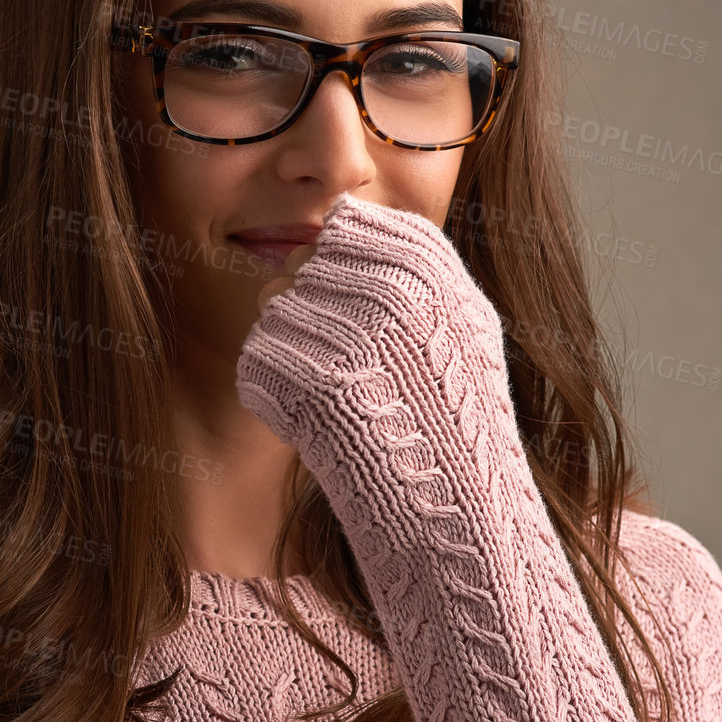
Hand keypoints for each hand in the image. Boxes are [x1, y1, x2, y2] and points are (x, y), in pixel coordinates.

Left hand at [238, 193, 509, 454]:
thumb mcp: (464, 320)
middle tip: (343, 360)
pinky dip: (274, 390)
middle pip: (302, 262)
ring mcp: (342, 336)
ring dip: (289, 345)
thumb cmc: (460, 416)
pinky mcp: (301, 382)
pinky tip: (314, 418)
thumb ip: (411, 263)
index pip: (345, 224)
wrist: (455, 503)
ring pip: (273, 305)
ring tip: (332, 390)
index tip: (354, 304)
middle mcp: (386, 291)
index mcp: (428, 267)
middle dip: (311, 306)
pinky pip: (257, 359)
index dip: (339, 262)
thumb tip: (340, 218)